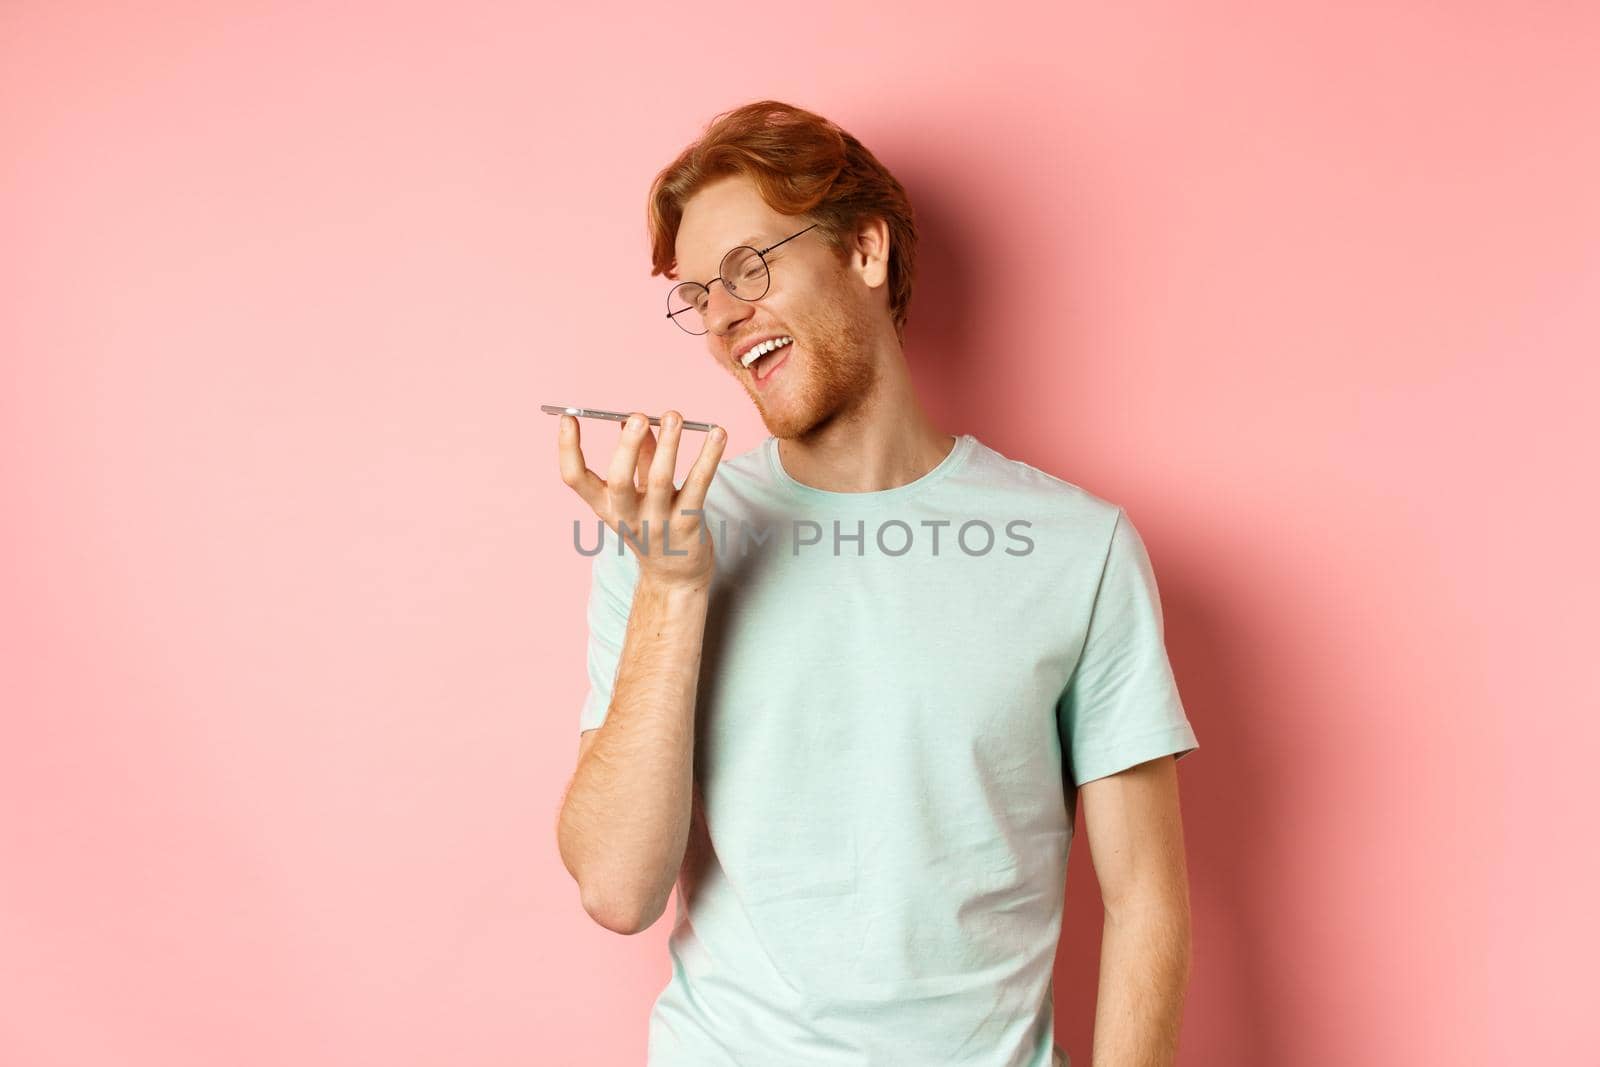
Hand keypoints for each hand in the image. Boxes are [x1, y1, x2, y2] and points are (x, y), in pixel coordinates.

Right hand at [558, 410, 726, 589]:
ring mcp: (658, 523)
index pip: (575, 478)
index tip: (567, 417)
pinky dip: (709, 457)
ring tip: (673, 416)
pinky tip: (718, 434)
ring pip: (661, 481)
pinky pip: (698, 486)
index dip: (567, 449)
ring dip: (668, 445)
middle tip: (638, 417)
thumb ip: (638, 459)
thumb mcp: (638, 496)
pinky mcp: (688, 525)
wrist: (676, 578)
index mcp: (606, 508)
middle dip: (627, 447)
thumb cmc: (655, 527)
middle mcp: (627, 517)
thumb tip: (630, 420)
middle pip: (618, 481)